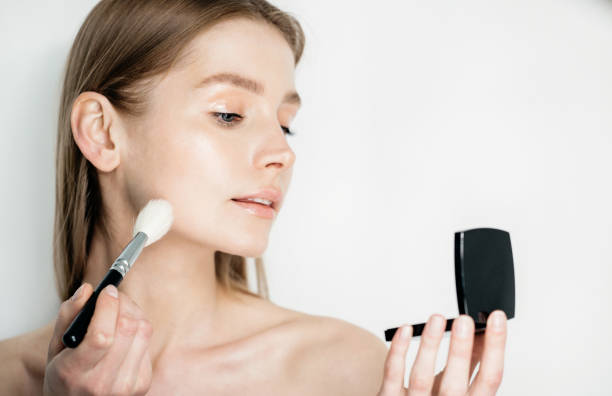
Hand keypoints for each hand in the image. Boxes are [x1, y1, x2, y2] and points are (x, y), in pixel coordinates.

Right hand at [43, 283, 153, 395]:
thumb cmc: (64, 375)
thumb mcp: (54, 348)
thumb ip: (67, 315)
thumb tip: (87, 289)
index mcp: (74, 373)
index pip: (101, 336)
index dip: (108, 307)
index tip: (107, 290)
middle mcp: (102, 382)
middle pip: (127, 328)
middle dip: (122, 303)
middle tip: (113, 296)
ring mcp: (126, 385)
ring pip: (143, 330)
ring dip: (133, 312)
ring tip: (118, 312)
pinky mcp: (142, 383)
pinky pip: (148, 341)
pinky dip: (138, 329)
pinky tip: (124, 334)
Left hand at [377, 310, 506, 395]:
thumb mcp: (458, 386)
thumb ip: (470, 364)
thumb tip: (484, 330)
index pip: (489, 379)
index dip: (495, 348)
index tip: (496, 318)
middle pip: (455, 384)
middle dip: (460, 351)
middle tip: (464, 320)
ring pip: (421, 378)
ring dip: (430, 345)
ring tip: (437, 319)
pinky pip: (393, 375)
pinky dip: (398, 351)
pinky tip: (405, 330)